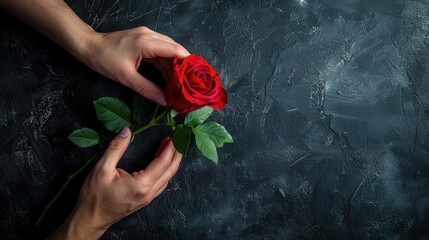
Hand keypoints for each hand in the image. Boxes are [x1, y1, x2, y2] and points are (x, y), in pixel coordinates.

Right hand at [49, 128, 181, 238]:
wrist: (91, 219)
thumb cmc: (94, 197)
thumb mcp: (102, 169)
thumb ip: (116, 149)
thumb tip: (126, 131)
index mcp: (141, 184)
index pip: (163, 163)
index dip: (170, 148)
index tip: (173, 136)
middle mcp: (148, 192)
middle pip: (170, 171)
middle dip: (176, 154)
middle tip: (178, 139)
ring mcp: (148, 198)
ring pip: (167, 178)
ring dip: (171, 162)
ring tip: (169, 148)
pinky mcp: (145, 200)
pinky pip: (161, 184)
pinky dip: (165, 171)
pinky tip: (161, 164)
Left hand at [85, 27, 189, 105]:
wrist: (88, 46)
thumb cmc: (104, 59)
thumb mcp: (126, 77)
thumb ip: (147, 89)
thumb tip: (164, 101)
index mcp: (146, 42)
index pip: (175, 50)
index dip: (189, 62)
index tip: (198, 76)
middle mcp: (150, 36)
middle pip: (175, 50)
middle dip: (184, 67)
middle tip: (191, 83)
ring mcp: (147, 37)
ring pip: (168, 52)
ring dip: (175, 67)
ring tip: (181, 83)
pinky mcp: (143, 41)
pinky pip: (160, 52)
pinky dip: (166, 65)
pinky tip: (169, 77)